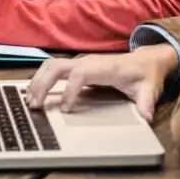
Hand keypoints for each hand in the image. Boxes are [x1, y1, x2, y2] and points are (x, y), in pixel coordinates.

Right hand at [25, 44, 178, 121]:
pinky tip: (35, 93)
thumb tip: (147, 116)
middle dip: (43, 84)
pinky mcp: (75, 67)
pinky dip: (40, 79)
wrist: (145, 62)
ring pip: (50, 66)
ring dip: (38, 81)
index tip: (66, 109)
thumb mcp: (149, 89)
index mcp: (104, 68)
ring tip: (30, 101)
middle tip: (35, 105)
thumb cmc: (144, 76)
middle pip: (57, 66)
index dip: (71, 91)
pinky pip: (52, 69)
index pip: (80, 74)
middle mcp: (88, 62)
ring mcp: (80, 63)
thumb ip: (146, 102)